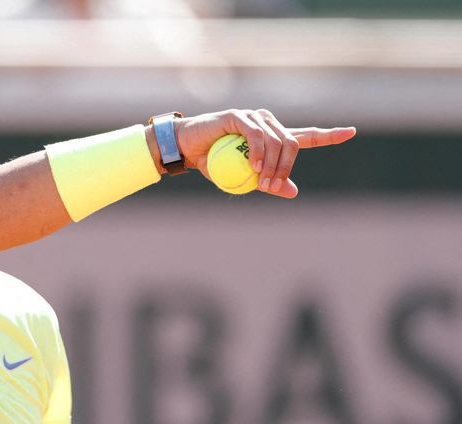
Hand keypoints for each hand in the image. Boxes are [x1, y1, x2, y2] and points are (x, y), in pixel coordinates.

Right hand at [174, 109, 356, 197]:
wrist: (186, 149)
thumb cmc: (212, 163)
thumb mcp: (242, 178)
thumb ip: (267, 183)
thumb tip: (293, 192)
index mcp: (273, 137)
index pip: (305, 136)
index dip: (328, 135)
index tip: (350, 132)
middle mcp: (268, 123)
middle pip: (292, 144)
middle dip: (286, 168)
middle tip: (271, 186)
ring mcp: (255, 118)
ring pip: (277, 140)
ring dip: (272, 165)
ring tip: (260, 180)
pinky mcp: (239, 117)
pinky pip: (257, 135)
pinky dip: (257, 152)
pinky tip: (253, 166)